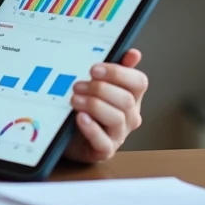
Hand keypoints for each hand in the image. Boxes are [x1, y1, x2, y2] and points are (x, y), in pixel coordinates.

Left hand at [61, 49, 146, 163]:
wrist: (65, 134)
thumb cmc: (84, 106)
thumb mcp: (96, 84)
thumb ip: (114, 69)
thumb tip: (134, 54)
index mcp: (131, 97)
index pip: (139, 82)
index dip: (118, 73)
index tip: (94, 69)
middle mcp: (129, 116)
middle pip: (126, 100)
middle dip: (100, 89)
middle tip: (77, 85)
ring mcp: (118, 135)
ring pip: (117, 118)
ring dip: (94, 105)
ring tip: (74, 100)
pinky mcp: (104, 150)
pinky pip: (103, 141)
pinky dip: (91, 128)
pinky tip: (80, 118)